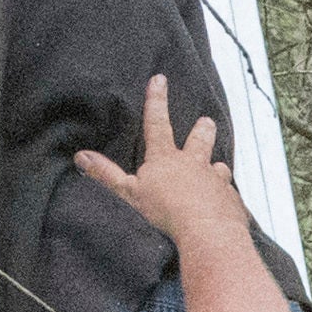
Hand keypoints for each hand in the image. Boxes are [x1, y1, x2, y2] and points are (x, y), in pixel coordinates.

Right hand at [71, 74, 239, 248]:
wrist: (207, 231)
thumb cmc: (165, 212)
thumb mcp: (129, 192)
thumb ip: (106, 174)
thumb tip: (81, 156)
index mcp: (166, 158)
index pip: (157, 122)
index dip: (156, 100)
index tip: (160, 79)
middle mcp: (194, 164)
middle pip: (198, 141)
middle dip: (201, 130)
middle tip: (207, 121)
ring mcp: (215, 181)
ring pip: (218, 167)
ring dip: (216, 166)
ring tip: (218, 167)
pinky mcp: (231, 201)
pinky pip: (229, 196)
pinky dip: (226, 198)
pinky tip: (225, 204)